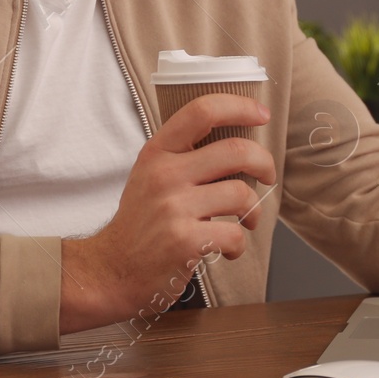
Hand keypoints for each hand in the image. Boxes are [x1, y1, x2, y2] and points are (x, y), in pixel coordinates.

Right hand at [59, 94, 275, 332]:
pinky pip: (234, 234)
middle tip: (267, 175)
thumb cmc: (139, 224)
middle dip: (264, 163)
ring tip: (245, 221)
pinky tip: (226, 249)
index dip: (239, 107)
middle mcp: (164, 174)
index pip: (202, 111)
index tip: (261, 114)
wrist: (111, 270)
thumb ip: (184, 156)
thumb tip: (237, 146)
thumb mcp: (150, 176)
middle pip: (235, 150)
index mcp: (158, 152)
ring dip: (253, 210)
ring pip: (241, 194)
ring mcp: (174, 207)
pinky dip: (239, 245)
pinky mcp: (184, 241)